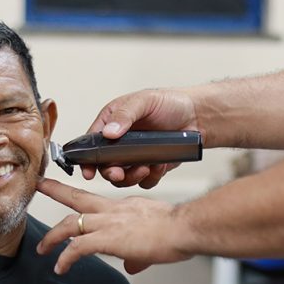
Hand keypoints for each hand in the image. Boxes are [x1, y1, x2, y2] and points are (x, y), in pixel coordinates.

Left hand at [35, 178, 193, 274]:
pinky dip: (66, 257)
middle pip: (77, 199)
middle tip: (41, 186)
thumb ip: (138, 252)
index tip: (75, 199)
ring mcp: (108, 223)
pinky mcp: (107, 238)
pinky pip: (78, 248)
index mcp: (125, 206)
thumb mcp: (155, 238)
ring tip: (42, 249)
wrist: (185, 227)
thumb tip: (131, 265)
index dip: (85, 204)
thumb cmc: (180, 230)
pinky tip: (61, 267)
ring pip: (70, 224)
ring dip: (53, 236)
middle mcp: (113, 210)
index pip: (99, 204)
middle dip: (56, 191)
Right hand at [83, 88, 200, 187]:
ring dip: (132, 177)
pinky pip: (144, 181)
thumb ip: (125, 115)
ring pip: (123, 178)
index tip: (88, 171)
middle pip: (105, 166)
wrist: (196, 116)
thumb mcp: (144, 101)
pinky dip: (150, 177)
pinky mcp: (151, 167)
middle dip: (111, 173)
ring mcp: (135, 157)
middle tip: (119, 173)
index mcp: (112, 123)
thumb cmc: (169, 103)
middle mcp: (120, 143)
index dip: (86, 159)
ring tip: (146, 166)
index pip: (91, 143)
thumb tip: (108, 132)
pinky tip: (159, 164)